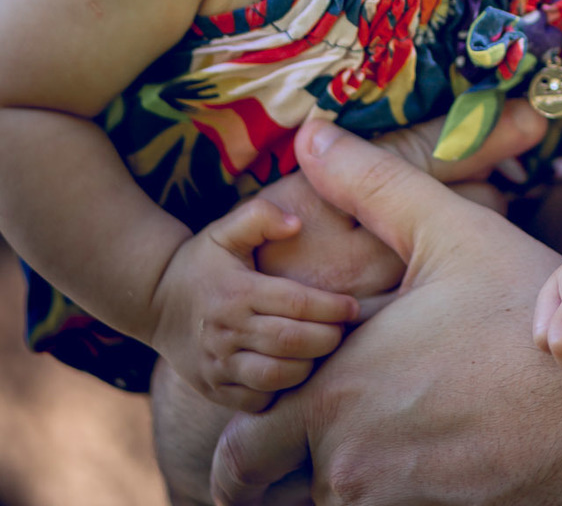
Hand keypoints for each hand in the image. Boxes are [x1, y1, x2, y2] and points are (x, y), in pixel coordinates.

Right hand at [151, 194, 359, 411]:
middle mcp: (226, 331)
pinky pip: (256, 400)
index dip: (330, 307)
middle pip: (290, 342)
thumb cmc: (202, 261)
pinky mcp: (213, 389)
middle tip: (344, 330)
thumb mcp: (225, 229)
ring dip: (308, 366)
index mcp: (236, 291)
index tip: (352, 307)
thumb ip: (261, 215)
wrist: (155, 303)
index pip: (295, 303)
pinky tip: (294, 370)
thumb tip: (296, 224)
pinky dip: (281, 390)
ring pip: (275, 376)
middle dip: (327, 338)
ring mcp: (218, 365)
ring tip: (322, 350)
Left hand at [210, 121, 561, 505]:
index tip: (270, 404)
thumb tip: (311, 133)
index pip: (240, 448)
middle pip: (262, 493)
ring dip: (327, 485)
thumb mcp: (450, 232)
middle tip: (289, 453)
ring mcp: (390, 504)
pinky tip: (418, 466)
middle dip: (267, 476)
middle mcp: (349, 463)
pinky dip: (383, 496)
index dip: (251, 428)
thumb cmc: (525, 316)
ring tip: (368, 446)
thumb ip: (371, 185)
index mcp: (337, 391)